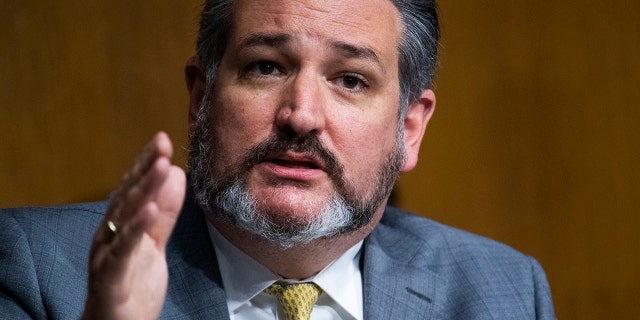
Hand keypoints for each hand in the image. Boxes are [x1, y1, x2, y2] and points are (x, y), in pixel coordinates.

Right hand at [82, 132, 185, 319]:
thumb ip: (165, 213)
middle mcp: (109, 236)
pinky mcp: (110, 280)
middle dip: (146, 169)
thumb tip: (176, 173)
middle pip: (128, 197)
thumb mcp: (155, 244)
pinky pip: (122, 252)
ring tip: (161, 166)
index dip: (146, 163)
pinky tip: (149, 210)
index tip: (163, 139)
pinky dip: (134, 229)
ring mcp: (107, 256)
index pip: (134, 189)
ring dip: (143, 190)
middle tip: (163, 144)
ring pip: (125, 218)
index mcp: (120, 226)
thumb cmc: (132, 286)